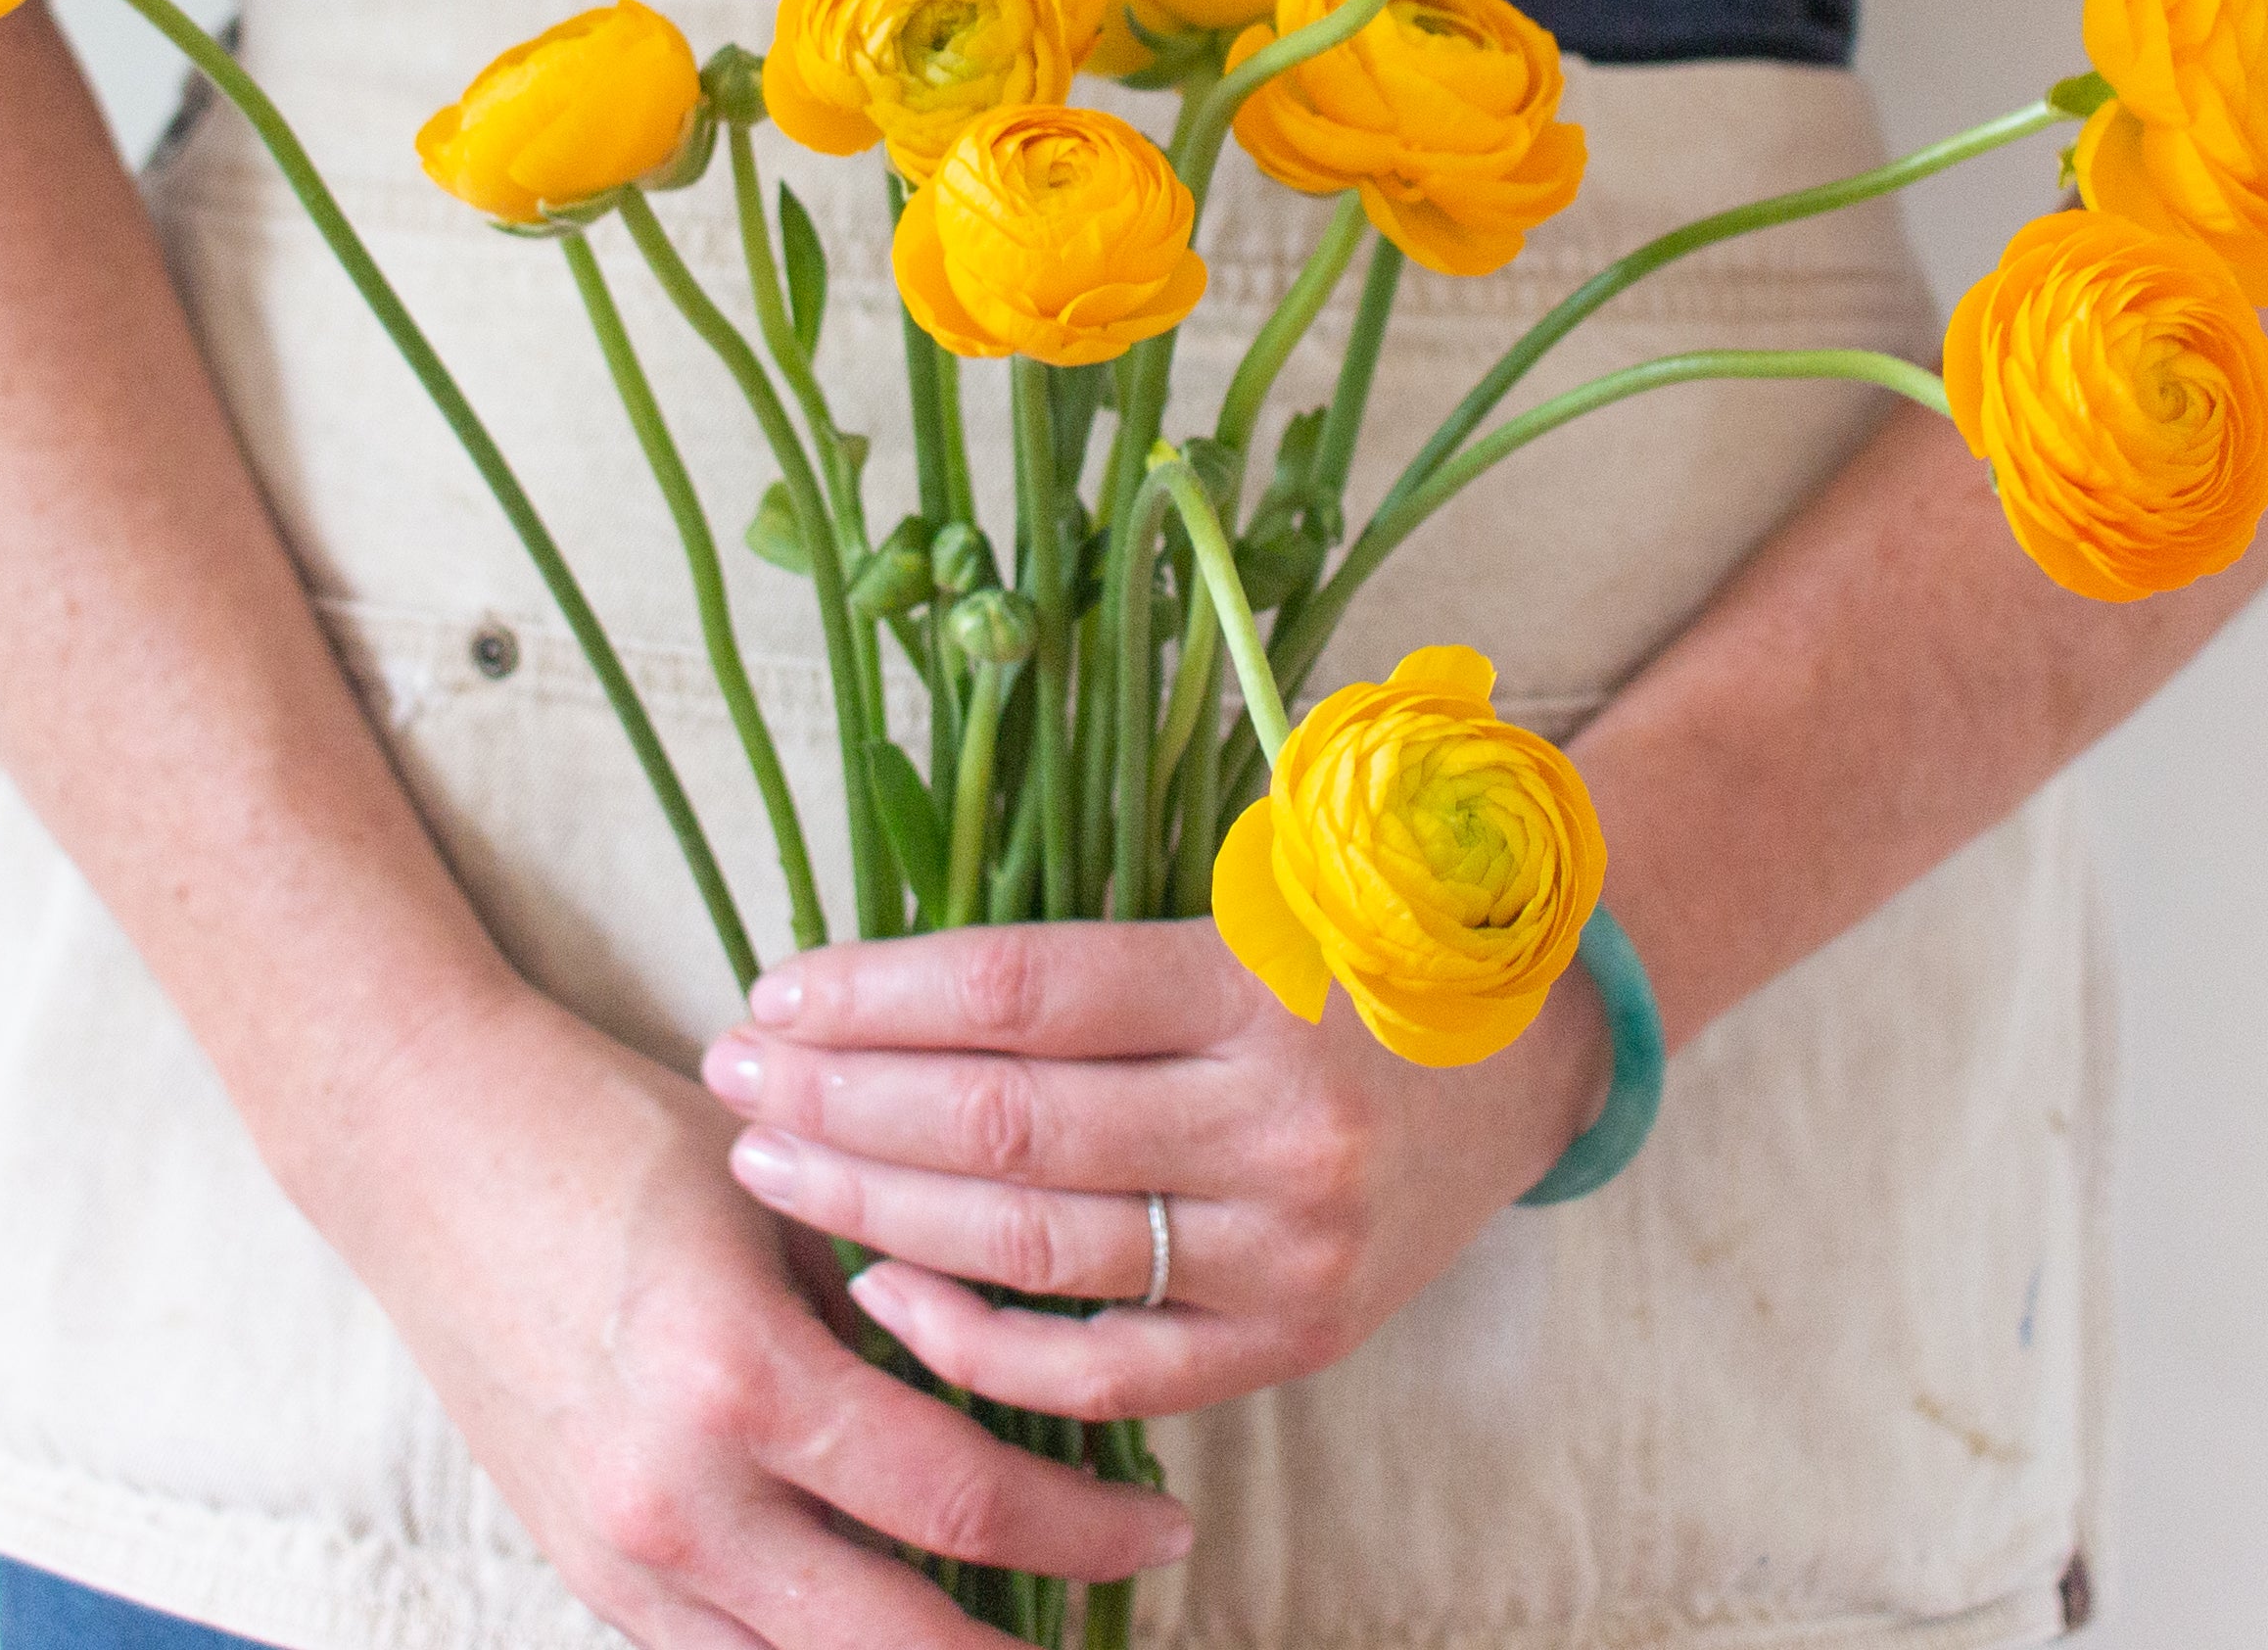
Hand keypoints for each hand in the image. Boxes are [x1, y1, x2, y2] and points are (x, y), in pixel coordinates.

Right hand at [299, 975, 1192, 1647]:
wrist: (428, 1146)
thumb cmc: (615, 1135)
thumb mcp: (781, 1193)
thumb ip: (894, 1297)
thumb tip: (1029, 1372)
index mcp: (740, 1377)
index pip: (955, 1499)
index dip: (1081, 1530)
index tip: (1163, 1525)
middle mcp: (675, 1498)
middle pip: (892, 1642)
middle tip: (1124, 1607)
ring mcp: (616, 1556)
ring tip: (1019, 1631)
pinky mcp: (582, 1573)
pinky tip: (890, 1622)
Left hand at [698, 919, 1608, 1422]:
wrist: (1533, 1053)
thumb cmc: (1354, 950)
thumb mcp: (1252, 898)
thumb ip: (1096, 942)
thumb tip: (880, 971)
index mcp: (1258, 982)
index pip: (1023, 991)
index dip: (878, 993)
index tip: (773, 990)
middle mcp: (1277, 1122)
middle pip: (1005, 1122)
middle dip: (842, 1099)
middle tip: (734, 1075)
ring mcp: (1288, 1250)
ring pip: (1031, 1247)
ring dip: (875, 1206)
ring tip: (770, 1160)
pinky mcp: (1292, 1345)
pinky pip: (1099, 1370)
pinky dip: (974, 1340)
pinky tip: (879, 1287)